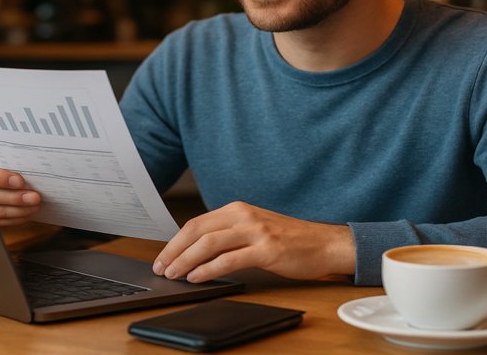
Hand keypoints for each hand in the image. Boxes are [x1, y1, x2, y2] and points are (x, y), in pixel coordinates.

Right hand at [0, 158, 40, 226]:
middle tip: (34, 197)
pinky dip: (17, 218)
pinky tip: (29, 213)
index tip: (20, 181)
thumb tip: (29, 170)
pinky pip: (2, 221)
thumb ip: (9, 165)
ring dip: (20, 210)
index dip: (1, 179)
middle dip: (16, 198)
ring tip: (35, 206)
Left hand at [151, 201, 355, 282]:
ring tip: (174, 274)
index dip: (175, 241)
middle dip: (174, 250)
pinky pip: (229, 259)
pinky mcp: (267, 250)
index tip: (163, 256)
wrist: (325, 244)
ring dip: (185, 260)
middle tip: (161, 267)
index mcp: (238, 209)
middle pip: (197, 230)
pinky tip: (197, 278)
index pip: (197, 222)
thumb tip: (197, 251)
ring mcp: (256, 231)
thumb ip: (230, 234)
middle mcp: (244, 216)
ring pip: (209, 244)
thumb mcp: (256, 229)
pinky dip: (208, 269)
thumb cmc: (291, 240)